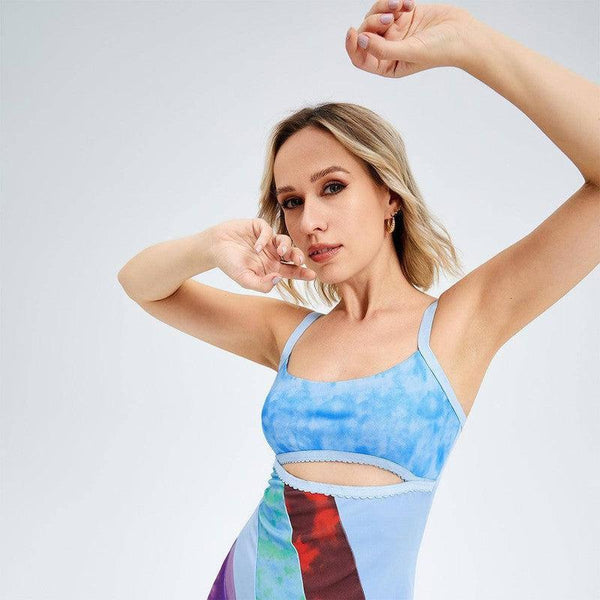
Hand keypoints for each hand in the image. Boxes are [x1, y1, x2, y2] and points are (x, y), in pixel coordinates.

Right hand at [211, 218, 316, 292]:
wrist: (213, 247)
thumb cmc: (229, 265)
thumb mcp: (244, 279)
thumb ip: (262, 284)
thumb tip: (279, 279)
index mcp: (271, 268)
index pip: (291, 271)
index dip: (302, 273)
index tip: (312, 276)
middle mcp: (272, 254)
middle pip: (292, 255)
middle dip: (298, 257)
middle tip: (298, 260)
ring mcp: (267, 240)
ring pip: (285, 241)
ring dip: (286, 247)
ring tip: (279, 252)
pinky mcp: (259, 227)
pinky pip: (269, 231)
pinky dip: (265, 238)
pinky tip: (257, 247)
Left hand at [345, 1, 477, 76]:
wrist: (463, 34)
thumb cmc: (441, 50)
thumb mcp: (409, 52)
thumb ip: (382, 49)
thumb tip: (360, 40)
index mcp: (387, 66)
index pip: (360, 59)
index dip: (351, 46)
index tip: (351, 31)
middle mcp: (388, 50)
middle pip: (365, 34)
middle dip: (374, 21)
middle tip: (391, 16)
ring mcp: (395, 32)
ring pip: (375, 17)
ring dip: (383, 8)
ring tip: (399, 5)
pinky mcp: (403, 16)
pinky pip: (388, 5)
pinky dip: (395, 1)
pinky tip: (410, 3)